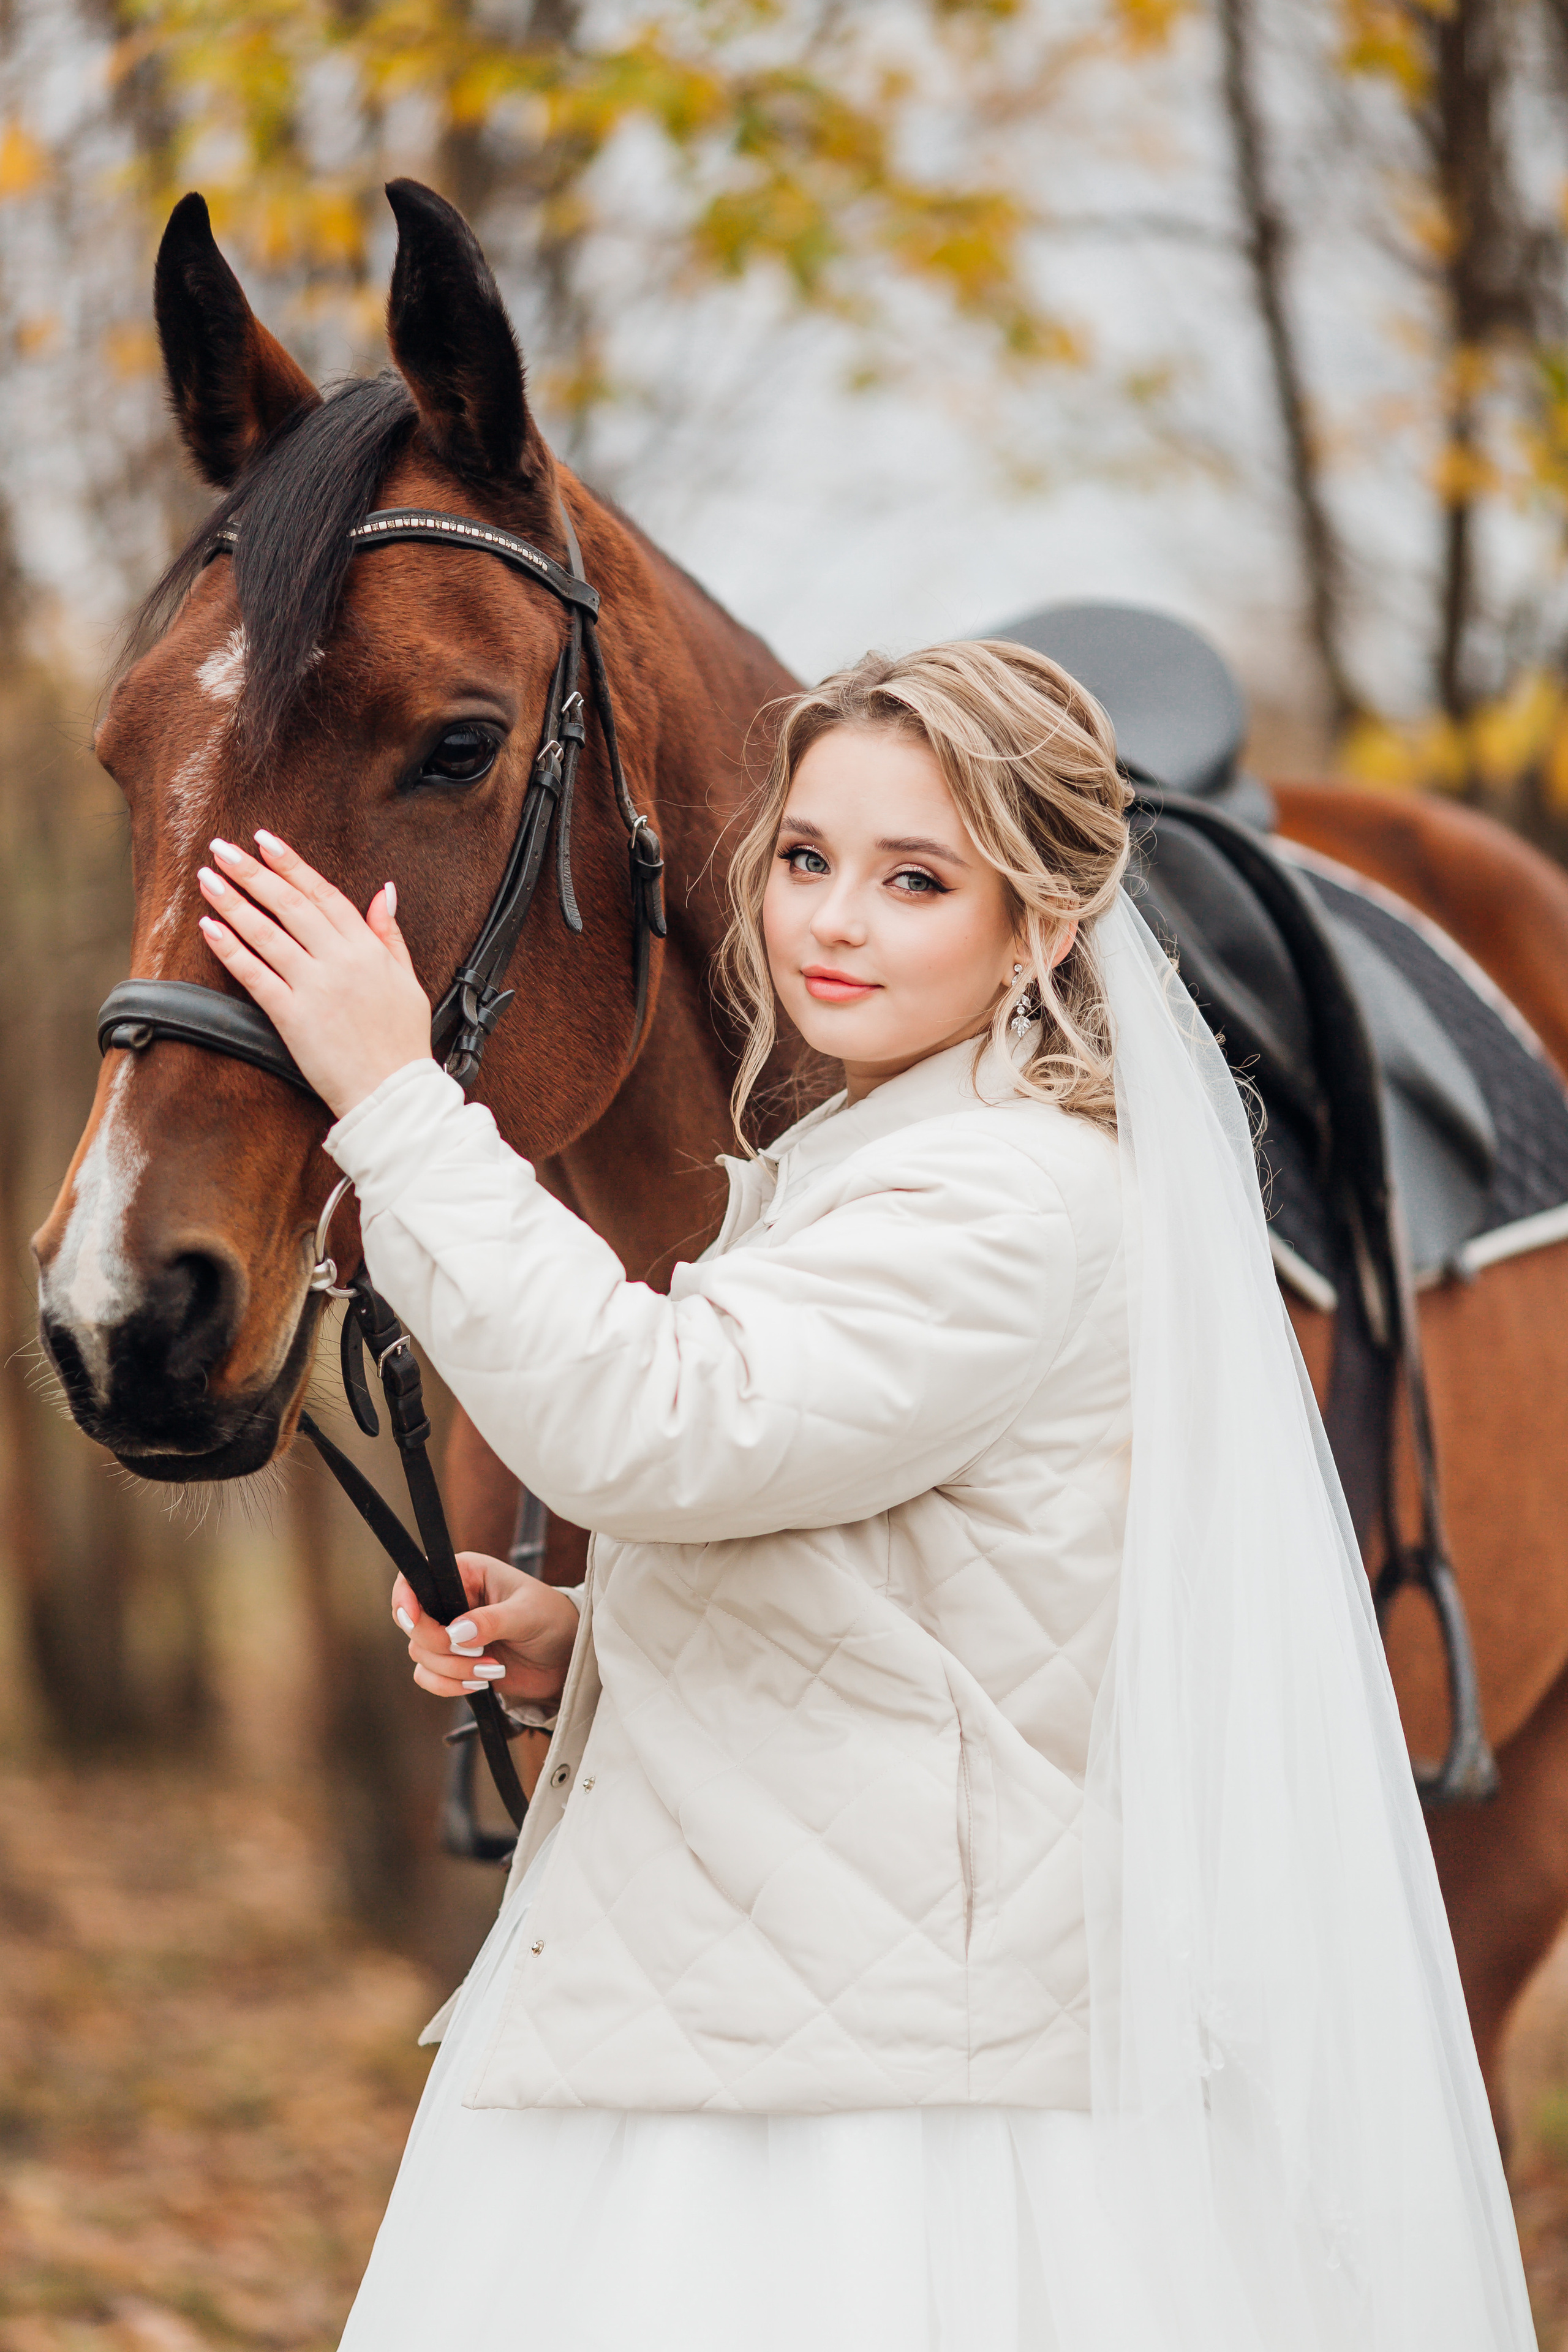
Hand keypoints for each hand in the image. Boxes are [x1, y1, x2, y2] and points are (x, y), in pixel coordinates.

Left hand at [196, 830, 433, 1116]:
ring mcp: (314, 987)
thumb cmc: (402, 1042)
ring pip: (267, 933)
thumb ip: (391, 935)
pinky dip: (230, 949)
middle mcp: (339, 961)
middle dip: (253, 872)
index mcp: (368, 949)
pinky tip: (210, 928)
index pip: (323, 894)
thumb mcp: (408, 980)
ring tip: (208, 878)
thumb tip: (384, 893)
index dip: (291, 864)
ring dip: (233, 902)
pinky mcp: (292, 1016)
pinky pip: (255, 975)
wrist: (393, 1093)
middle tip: (222, 848)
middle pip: (289, 904)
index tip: (265, 841)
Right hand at [392, 1554, 579, 1707]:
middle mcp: (451, 1601)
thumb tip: (457, 1633)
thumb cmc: (552, 1619)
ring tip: (494, 1668)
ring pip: (420, 1653)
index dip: (405, 1597)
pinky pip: (428, 1677)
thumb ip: (493, 1620)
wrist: (564, 1657)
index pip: (416, 1577)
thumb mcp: (528, 1614)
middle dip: (440, 1644)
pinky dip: (449, 1685)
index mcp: (466, 1574)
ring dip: (454, 1669)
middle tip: (477, 1651)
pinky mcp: (452, 1662)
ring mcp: (449, 1633)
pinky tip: (481, 1682)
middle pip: (414, 1623)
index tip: (413, 1618)